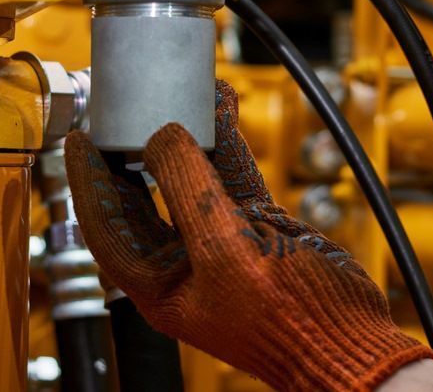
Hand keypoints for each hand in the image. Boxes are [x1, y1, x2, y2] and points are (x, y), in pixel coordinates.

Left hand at [64, 82, 432, 390]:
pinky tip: (221, 107)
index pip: (105, 224)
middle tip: (120, 108)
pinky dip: (226, 141)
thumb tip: (162, 136)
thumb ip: (189, 190)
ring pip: (190, 177)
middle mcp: (182, 261)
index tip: (79, 137)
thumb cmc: (288, 322)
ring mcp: (219, 242)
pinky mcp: (255, 227)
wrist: (354, 341)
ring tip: (179, 92)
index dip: (87, 180)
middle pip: (140, 196)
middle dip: (130, 150)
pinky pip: (230, 175)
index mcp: (158, 284)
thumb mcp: (225, 251)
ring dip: (186, 135)